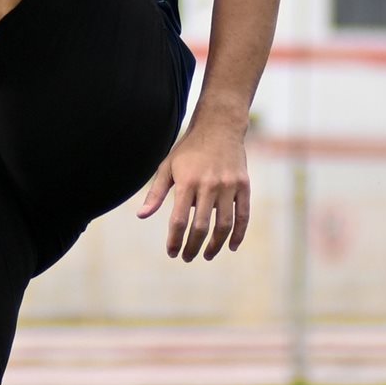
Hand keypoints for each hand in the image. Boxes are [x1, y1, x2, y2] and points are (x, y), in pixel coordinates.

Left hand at [137, 118, 250, 261]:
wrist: (219, 127)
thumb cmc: (188, 149)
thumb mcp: (167, 167)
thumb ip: (156, 193)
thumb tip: (142, 216)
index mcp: (187, 182)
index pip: (179, 220)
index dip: (174, 240)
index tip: (171, 252)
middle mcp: (209, 185)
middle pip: (201, 226)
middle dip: (193, 247)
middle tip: (187, 258)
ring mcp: (228, 186)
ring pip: (224, 225)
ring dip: (215, 245)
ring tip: (207, 255)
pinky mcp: (243, 186)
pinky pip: (243, 215)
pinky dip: (239, 234)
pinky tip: (231, 246)